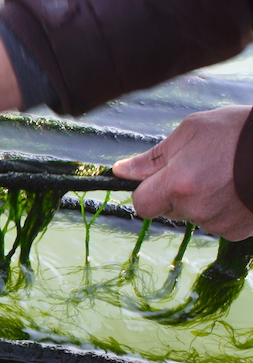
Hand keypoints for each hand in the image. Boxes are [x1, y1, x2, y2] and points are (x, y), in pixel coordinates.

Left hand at [112, 105, 252, 240]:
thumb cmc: (240, 132)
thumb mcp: (191, 132)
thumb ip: (153, 157)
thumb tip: (122, 171)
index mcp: (178, 184)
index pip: (142, 204)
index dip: (146, 190)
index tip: (157, 178)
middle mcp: (197, 209)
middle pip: (168, 209)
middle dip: (176, 192)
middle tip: (201, 167)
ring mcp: (219, 223)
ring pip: (194, 215)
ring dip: (202, 200)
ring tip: (226, 174)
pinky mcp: (239, 231)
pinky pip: (218, 222)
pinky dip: (223, 208)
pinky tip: (237, 187)